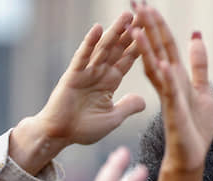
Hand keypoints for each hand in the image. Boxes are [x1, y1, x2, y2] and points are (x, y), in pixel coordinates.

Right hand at [33, 12, 144, 146]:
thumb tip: (144, 100)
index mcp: (110, 82)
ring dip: (115, 31)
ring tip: (126, 15)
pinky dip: (90, 43)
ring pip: (103, 48)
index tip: (152, 32)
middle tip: (142, 14)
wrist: (60, 135)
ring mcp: (86, 72)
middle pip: (118, 48)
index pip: (128, 59)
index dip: (139, 46)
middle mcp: (99, 73)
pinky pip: (83, 56)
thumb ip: (128, 106)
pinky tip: (98, 28)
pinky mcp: (73, 75)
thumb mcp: (113, 118)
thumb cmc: (84, 128)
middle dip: (130, 32)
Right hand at [132, 4, 212, 173]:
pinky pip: (170, 93)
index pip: (164, 45)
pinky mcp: (175, 113)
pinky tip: (164, 64)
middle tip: (135, 5)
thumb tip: (196, 36)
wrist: (191, 156)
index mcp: (175, 77)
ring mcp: (170, 98)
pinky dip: (168, 79)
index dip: (156, 25)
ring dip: (148, 49)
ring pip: (156, 69)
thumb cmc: (194, 126)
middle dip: (147, 29)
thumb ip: (198, 64)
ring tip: (138, 28)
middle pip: (156, 51)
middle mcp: (168, 84)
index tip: (144, 4)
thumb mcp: (202, 89)